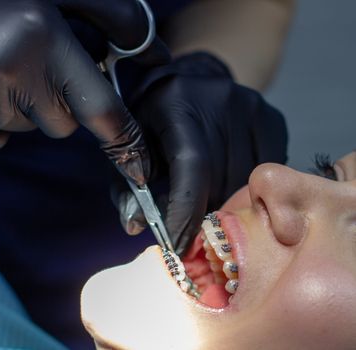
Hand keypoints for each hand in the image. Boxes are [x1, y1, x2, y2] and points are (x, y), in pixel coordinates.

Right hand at [0, 0, 164, 183]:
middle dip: (53, 102)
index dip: (124, 144)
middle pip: (60, 126)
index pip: (99, 109)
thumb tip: (157, 56)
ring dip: (19, 108)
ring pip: (26, 132)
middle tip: (26, 62)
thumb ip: (114, 18)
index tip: (140, 173)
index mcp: (42, 37)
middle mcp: (6, 70)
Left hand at [113, 52, 287, 254]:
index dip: (185, 211)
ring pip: (243, 182)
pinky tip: (224, 180)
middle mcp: (219, 101)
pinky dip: (244, 188)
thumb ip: (126, 186)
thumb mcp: (131, 145)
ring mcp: (251, 107)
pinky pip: (263, 174)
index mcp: (176, 104)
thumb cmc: (153, 118)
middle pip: (219, 180)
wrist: (190, 79)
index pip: (192, 167)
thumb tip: (135, 227)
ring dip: (222, 201)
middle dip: (200, 212)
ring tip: (204, 197)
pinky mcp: (271, 118)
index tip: (177, 245)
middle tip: (186, 222)